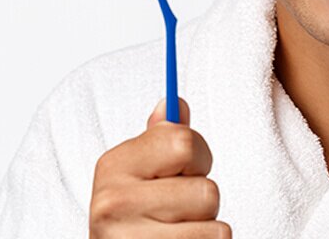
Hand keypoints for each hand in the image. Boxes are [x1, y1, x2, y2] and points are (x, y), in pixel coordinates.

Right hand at [89, 99, 229, 237]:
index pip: (183, 142)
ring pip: (215, 224)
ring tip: (177, 232)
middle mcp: (114, 203)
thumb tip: (173, 103)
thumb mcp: (137, 174)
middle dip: (202, 202)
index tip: (183, 170)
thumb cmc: (136, 216)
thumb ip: (159, 140)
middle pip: (207, 190)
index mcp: (113, 166)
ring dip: (205, 229)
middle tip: (178, 211)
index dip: (198, 157)